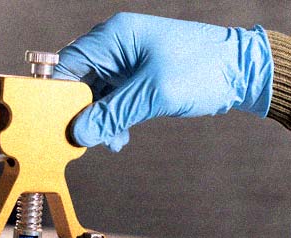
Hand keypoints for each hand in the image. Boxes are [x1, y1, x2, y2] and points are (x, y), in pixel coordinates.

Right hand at [53, 13, 273, 151]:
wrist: (242, 72)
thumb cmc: (204, 69)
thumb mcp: (153, 94)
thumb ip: (112, 115)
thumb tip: (79, 134)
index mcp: (115, 36)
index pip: (68, 64)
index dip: (57, 95)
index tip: (55, 123)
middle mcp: (115, 46)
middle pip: (77, 82)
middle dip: (79, 113)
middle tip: (83, 137)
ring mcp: (124, 62)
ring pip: (93, 96)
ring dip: (98, 121)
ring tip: (109, 140)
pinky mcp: (134, 78)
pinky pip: (110, 101)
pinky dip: (112, 120)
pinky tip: (119, 137)